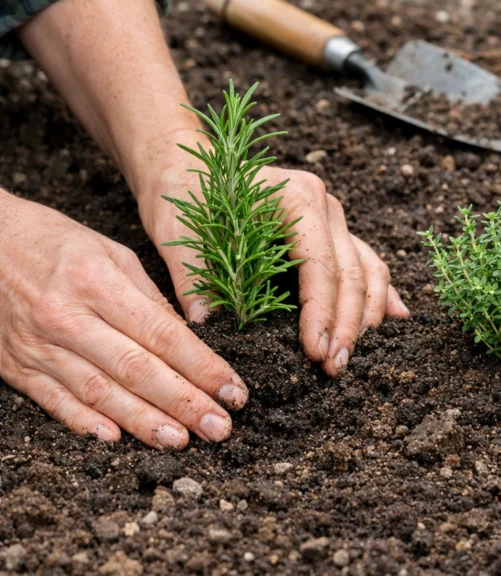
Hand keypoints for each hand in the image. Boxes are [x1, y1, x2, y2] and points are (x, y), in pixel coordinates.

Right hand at [0, 191, 246, 448]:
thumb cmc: (56, 243)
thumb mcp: (112, 254)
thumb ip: (151, 299)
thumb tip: (191, 340)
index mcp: (97, 282)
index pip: (162, 334)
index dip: (202, 367)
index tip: (233, 390)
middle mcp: (67, 317)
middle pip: (136, 369)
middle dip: (184, 402)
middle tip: (220, 427)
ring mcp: (38, 345)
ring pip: (99, 392)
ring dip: (143, 421)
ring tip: (180, 441)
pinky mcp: (17, 366)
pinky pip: (54, 401)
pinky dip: (84, 422)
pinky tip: (115, 438)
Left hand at [138, 159, 408, 376]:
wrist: (188, 167)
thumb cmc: (186, 195)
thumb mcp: (180, 230)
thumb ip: (192, 273)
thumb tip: (203, 321)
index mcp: (296, 198)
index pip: (321, 266)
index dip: (322, 313)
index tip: (315, 352)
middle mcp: (325, 206)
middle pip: (351, 274)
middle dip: (346, 326)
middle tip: (334, 367)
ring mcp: (333, 218)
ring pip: (367, 270)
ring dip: (364, 316)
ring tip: (349, 356)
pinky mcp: (332, 233)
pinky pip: (367, 264)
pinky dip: (379, 293)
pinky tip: (393, 320)